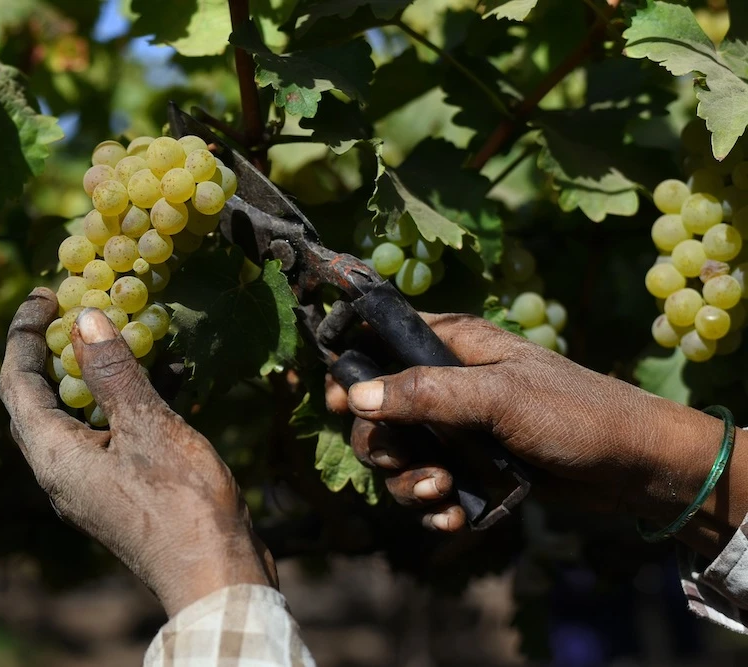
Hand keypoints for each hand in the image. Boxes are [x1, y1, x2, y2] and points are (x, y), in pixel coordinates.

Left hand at [0, 288, 274, 615]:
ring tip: (124, 332)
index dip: (24, 334)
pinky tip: (169, 374)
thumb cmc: (180, 501)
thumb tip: (83, 318)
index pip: (17, 383)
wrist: (217, 573)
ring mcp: (92, 483)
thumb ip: (113, 372)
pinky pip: (112, 432)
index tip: (45, 293)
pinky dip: (129, 401)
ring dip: (98, 373)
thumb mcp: (148, 426)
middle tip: (78, 309)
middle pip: (42, 398)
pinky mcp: (123, 490)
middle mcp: (61, 471)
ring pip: (81, 415)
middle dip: (56, 350)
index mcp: (54, 455)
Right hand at [327, 312, 747, 556]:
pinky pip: (425, 487)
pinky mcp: (468, 467)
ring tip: (441, 494)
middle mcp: (445, 382)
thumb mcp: (499, 397)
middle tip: (407, 464)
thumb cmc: (574, 413)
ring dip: (408, 483)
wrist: (634, 466)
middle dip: (384, 445)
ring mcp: (455, 428)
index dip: (352, 370)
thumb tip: (355, 396)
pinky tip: (454, 516)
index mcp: (451, 344)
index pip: (379, 341)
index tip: (343, 406)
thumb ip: (426, 393)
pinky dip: (431, 505)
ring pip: (398, 456)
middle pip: (376, 411)